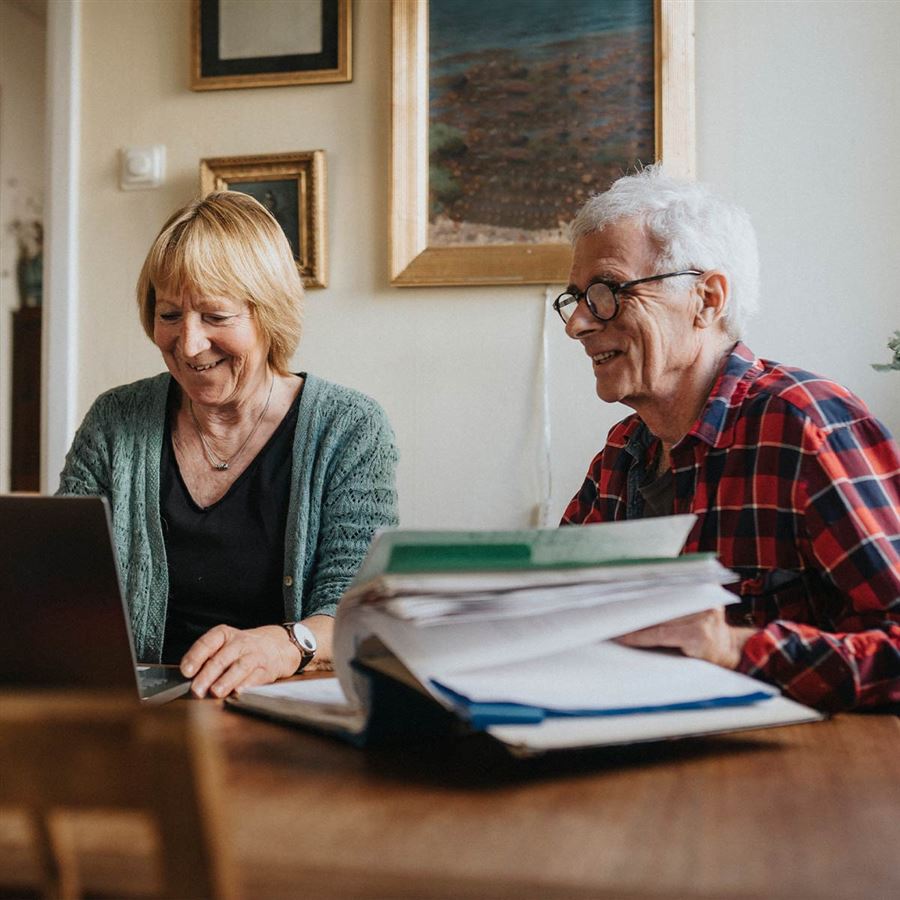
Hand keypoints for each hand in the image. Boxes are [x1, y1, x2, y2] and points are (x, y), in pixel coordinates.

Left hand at [180, 624, 300, 698]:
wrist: (279, 644)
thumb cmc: (245, 648)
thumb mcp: (226, 644)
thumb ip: (208, 659)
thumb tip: (189, 679)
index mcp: (224, 635)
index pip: (208, 643)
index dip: (196, 656)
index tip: (186, 671)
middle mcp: (239, 643)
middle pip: (221, 658)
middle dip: (207, 675)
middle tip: (196, 690)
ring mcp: (255, 655)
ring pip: (239, 667)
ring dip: (226, 680)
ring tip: (216, 692)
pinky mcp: (267, 669)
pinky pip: (257, 677)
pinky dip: (248, 685)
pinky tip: (239, 691)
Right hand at [616, 607, 755, 669]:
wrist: (733, 650)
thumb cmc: (709, 662)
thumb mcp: (688, 664)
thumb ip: (664, 651)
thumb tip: (634, 642)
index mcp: (700, 636)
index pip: (659, 633)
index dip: (637, 635)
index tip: (620, 635)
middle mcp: (705, 615)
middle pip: (661, 614)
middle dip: (638, 617)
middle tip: (617, 618)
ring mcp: (707, 602)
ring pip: (668, 602)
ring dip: (648, 604)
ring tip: (627, 608)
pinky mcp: (708, 594)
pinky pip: (679, 593)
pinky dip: (663, 596)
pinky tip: (645, 597)